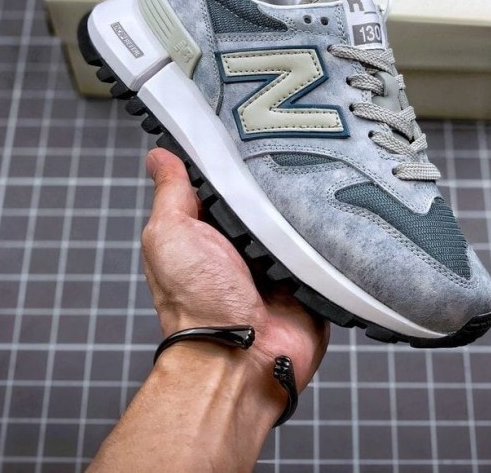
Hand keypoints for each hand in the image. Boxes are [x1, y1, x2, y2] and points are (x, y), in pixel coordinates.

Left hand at [142, 147, 328, 394]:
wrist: (242, 360)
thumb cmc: (197, 305)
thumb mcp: (171, 236)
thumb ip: (171, 194)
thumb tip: (158, 156)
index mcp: (208, 232)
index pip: (223, 183)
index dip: (232, 159)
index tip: (248, 129)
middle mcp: (243, 246)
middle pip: (264, 196)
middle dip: (274, 179)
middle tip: (289, 149)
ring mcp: (278, 262)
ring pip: (297, 217)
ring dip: (303, 206)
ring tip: (314, 179)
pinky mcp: (308, 278)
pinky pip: (324, 246)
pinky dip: (327, 233)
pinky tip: (332, 213)